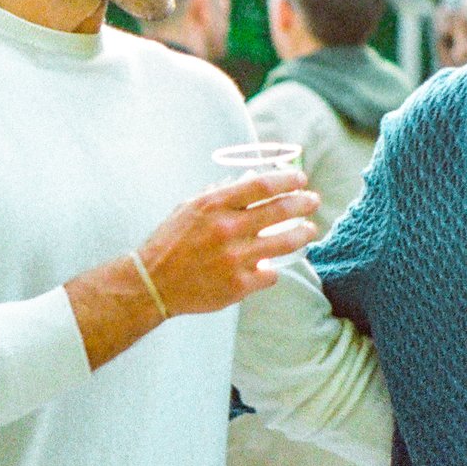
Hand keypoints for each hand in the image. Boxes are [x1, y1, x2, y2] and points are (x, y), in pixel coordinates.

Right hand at [140, 170, 320, 316]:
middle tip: (313, 202)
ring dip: (303, 234)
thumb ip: (218, 194)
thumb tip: (245, 181)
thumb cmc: (170, 243)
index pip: (262, 185)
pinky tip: (271, 265)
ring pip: (286, 242)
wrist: (153, 283)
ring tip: (309, 231)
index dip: (288, 180)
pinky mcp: (238, 285)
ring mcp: (235, 259)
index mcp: (214, 206)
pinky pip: (271, 274)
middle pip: (281, 210)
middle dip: (304, 203)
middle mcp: (227, 229)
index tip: (300, 180)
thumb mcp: (188, 208)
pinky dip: (273, 269)